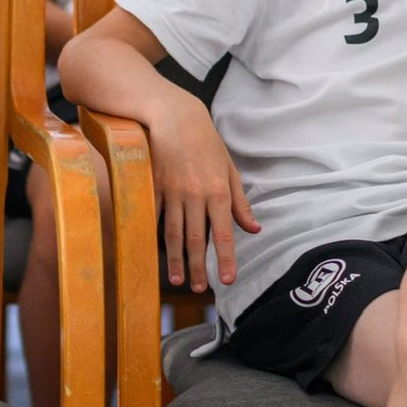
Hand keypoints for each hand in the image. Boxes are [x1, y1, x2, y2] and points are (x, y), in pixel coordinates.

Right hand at [148, 102, 257, 291]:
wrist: (173, 117)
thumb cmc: (205, 142)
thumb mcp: (228, 169)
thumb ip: (240, 202)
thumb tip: (254, 229)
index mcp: (218, 191)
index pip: (224, 233)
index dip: (226, 258)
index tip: (227, 279)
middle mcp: (195, 195)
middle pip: (196, 239)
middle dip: (198, 267)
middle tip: (198, 289)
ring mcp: (171, 192)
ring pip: (173, 233)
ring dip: (175, 259)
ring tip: (176, 279)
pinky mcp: (153, 187)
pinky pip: (155, 217)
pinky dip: (155, 237)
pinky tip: (155, 253)